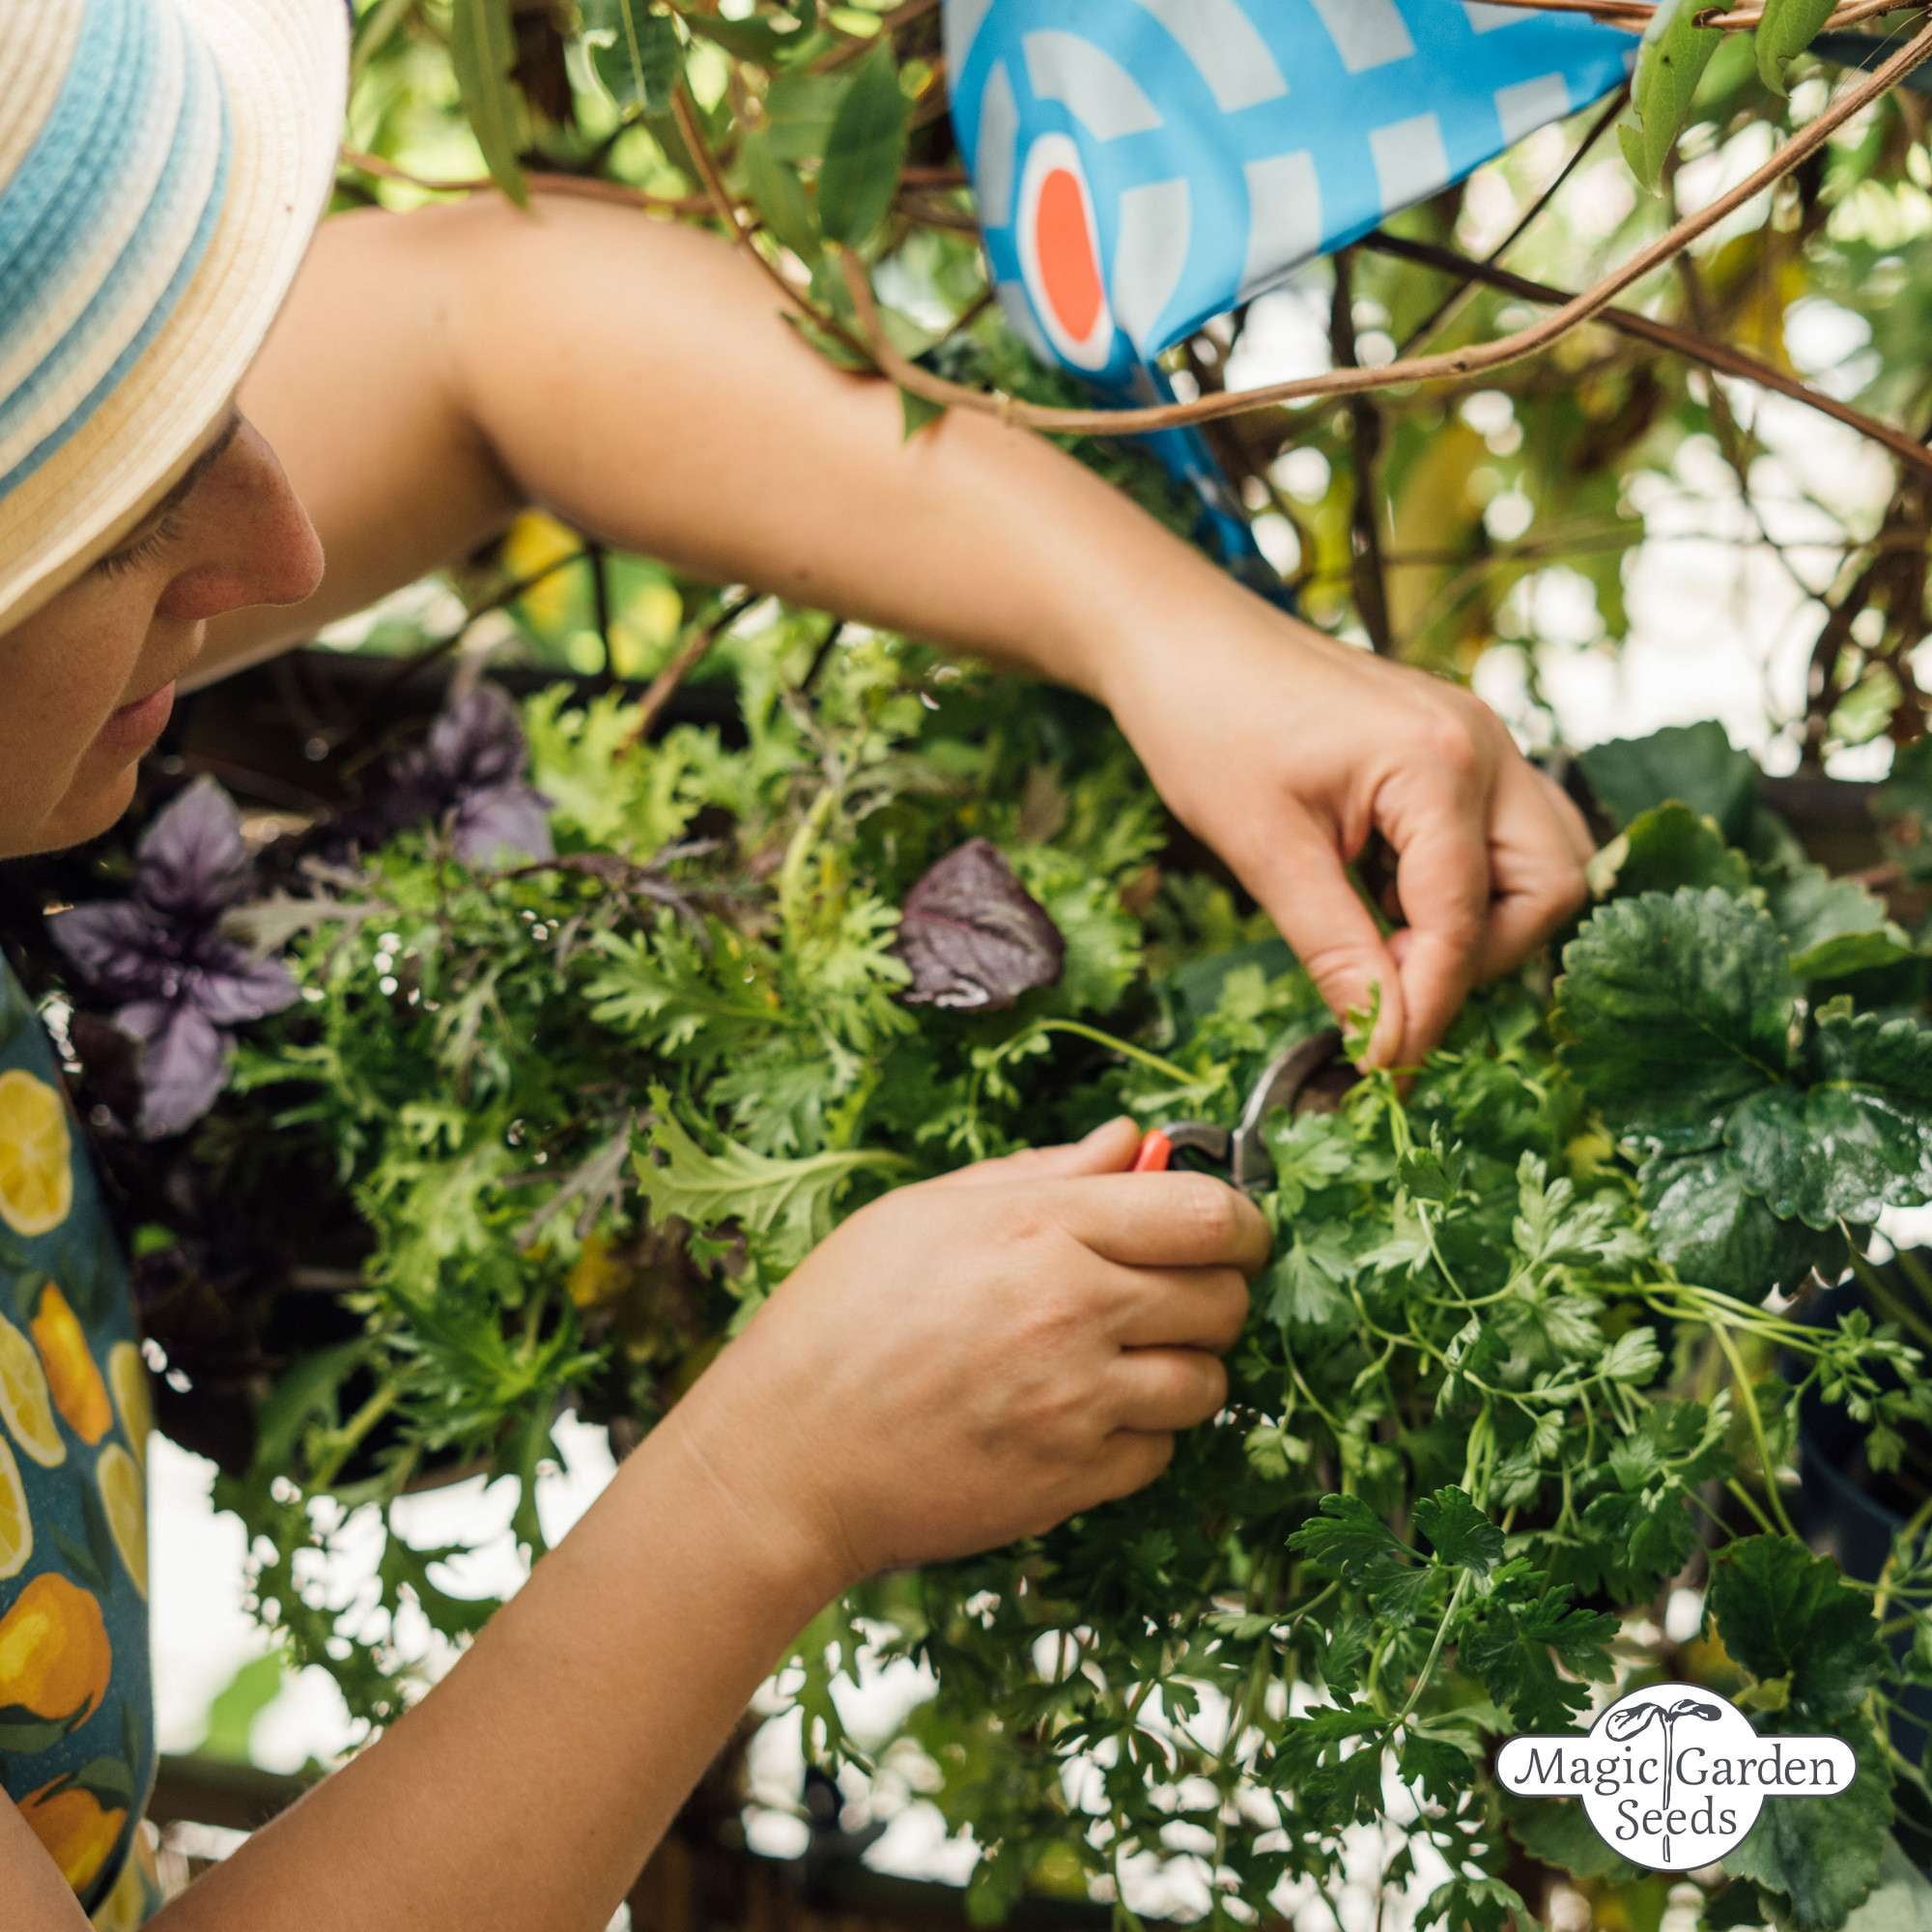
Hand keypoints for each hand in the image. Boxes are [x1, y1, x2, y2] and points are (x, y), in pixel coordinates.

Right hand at [662, 1118, 1269, 1595]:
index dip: (1239, 1222)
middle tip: (1168, 1297)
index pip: (1205, 1213)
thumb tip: (1130, 1139)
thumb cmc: (837, 1322)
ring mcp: (1079, 1401)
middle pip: (1224, 1297)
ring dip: (1182, 1368)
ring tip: (1119, 1361)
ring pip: (1207, 1382)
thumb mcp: (924, 1214)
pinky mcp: (1073, 1480)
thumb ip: (1041, 1173)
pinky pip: (1161, 1453)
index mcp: (1040, 1227)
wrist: (784, 1459)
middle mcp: (1073, 1308)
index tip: (1231, 1233)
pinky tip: (1081, 1417)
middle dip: (1214, 1293)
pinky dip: (1139, 1436)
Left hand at [1097, 580, 1591, 1067]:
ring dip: (1486, 928)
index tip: (1384, 1069)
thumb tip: (1380, 1044)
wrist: (1182, 639)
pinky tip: (1390, 909)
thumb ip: (1334, 949)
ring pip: (1540, 863)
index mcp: (1439, 763)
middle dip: (1481, 963)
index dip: (1426, 1007)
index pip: (1463, 921)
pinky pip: (1502, 836)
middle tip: (1395, 1001)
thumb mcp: (1263, 851)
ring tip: (1394, 957)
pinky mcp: (1459, 750)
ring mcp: (1481, 741)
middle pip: (1544, 890)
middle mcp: (1485, 745)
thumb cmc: (1207, 724)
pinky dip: (1467, 889)